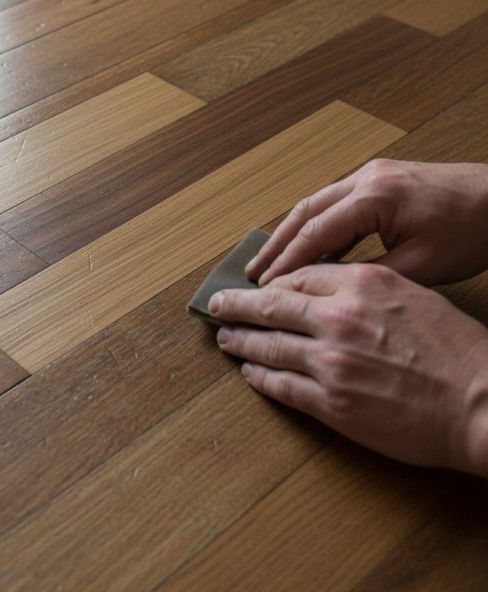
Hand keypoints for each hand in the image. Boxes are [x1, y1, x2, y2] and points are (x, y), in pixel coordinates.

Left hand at [209, 263, 487, 475]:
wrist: (482, 403)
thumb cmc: (455, 348)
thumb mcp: (411, 293)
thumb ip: (363, 284)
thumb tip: (324, 285)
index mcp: (361, 284)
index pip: (298, 276)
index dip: (271, 283)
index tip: (258, 287)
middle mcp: (338, 318)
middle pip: (271, 305)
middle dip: (237, 305)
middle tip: (217, 305)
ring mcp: (330, 362)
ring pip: (268, 346)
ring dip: (241, 341)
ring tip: (225, 338)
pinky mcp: (331, 403)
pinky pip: (281, 386)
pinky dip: (260, 377)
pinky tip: (250, 373)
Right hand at [246, 159, 487, 286]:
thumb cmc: (474, 229)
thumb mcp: (424, 265)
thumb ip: (371, 276)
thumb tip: (330, 290)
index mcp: (374, 196)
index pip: (315, 232)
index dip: (287, 262)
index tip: (266, 287)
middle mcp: (365, 177)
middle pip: (304, 211)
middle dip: (276, 244)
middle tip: (252, 273)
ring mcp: (371, 174)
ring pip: (315, 204)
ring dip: (291, 233)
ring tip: (269, 262)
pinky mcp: (379, 179)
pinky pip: (334, 202)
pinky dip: (315, 226)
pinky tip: (308, 248)